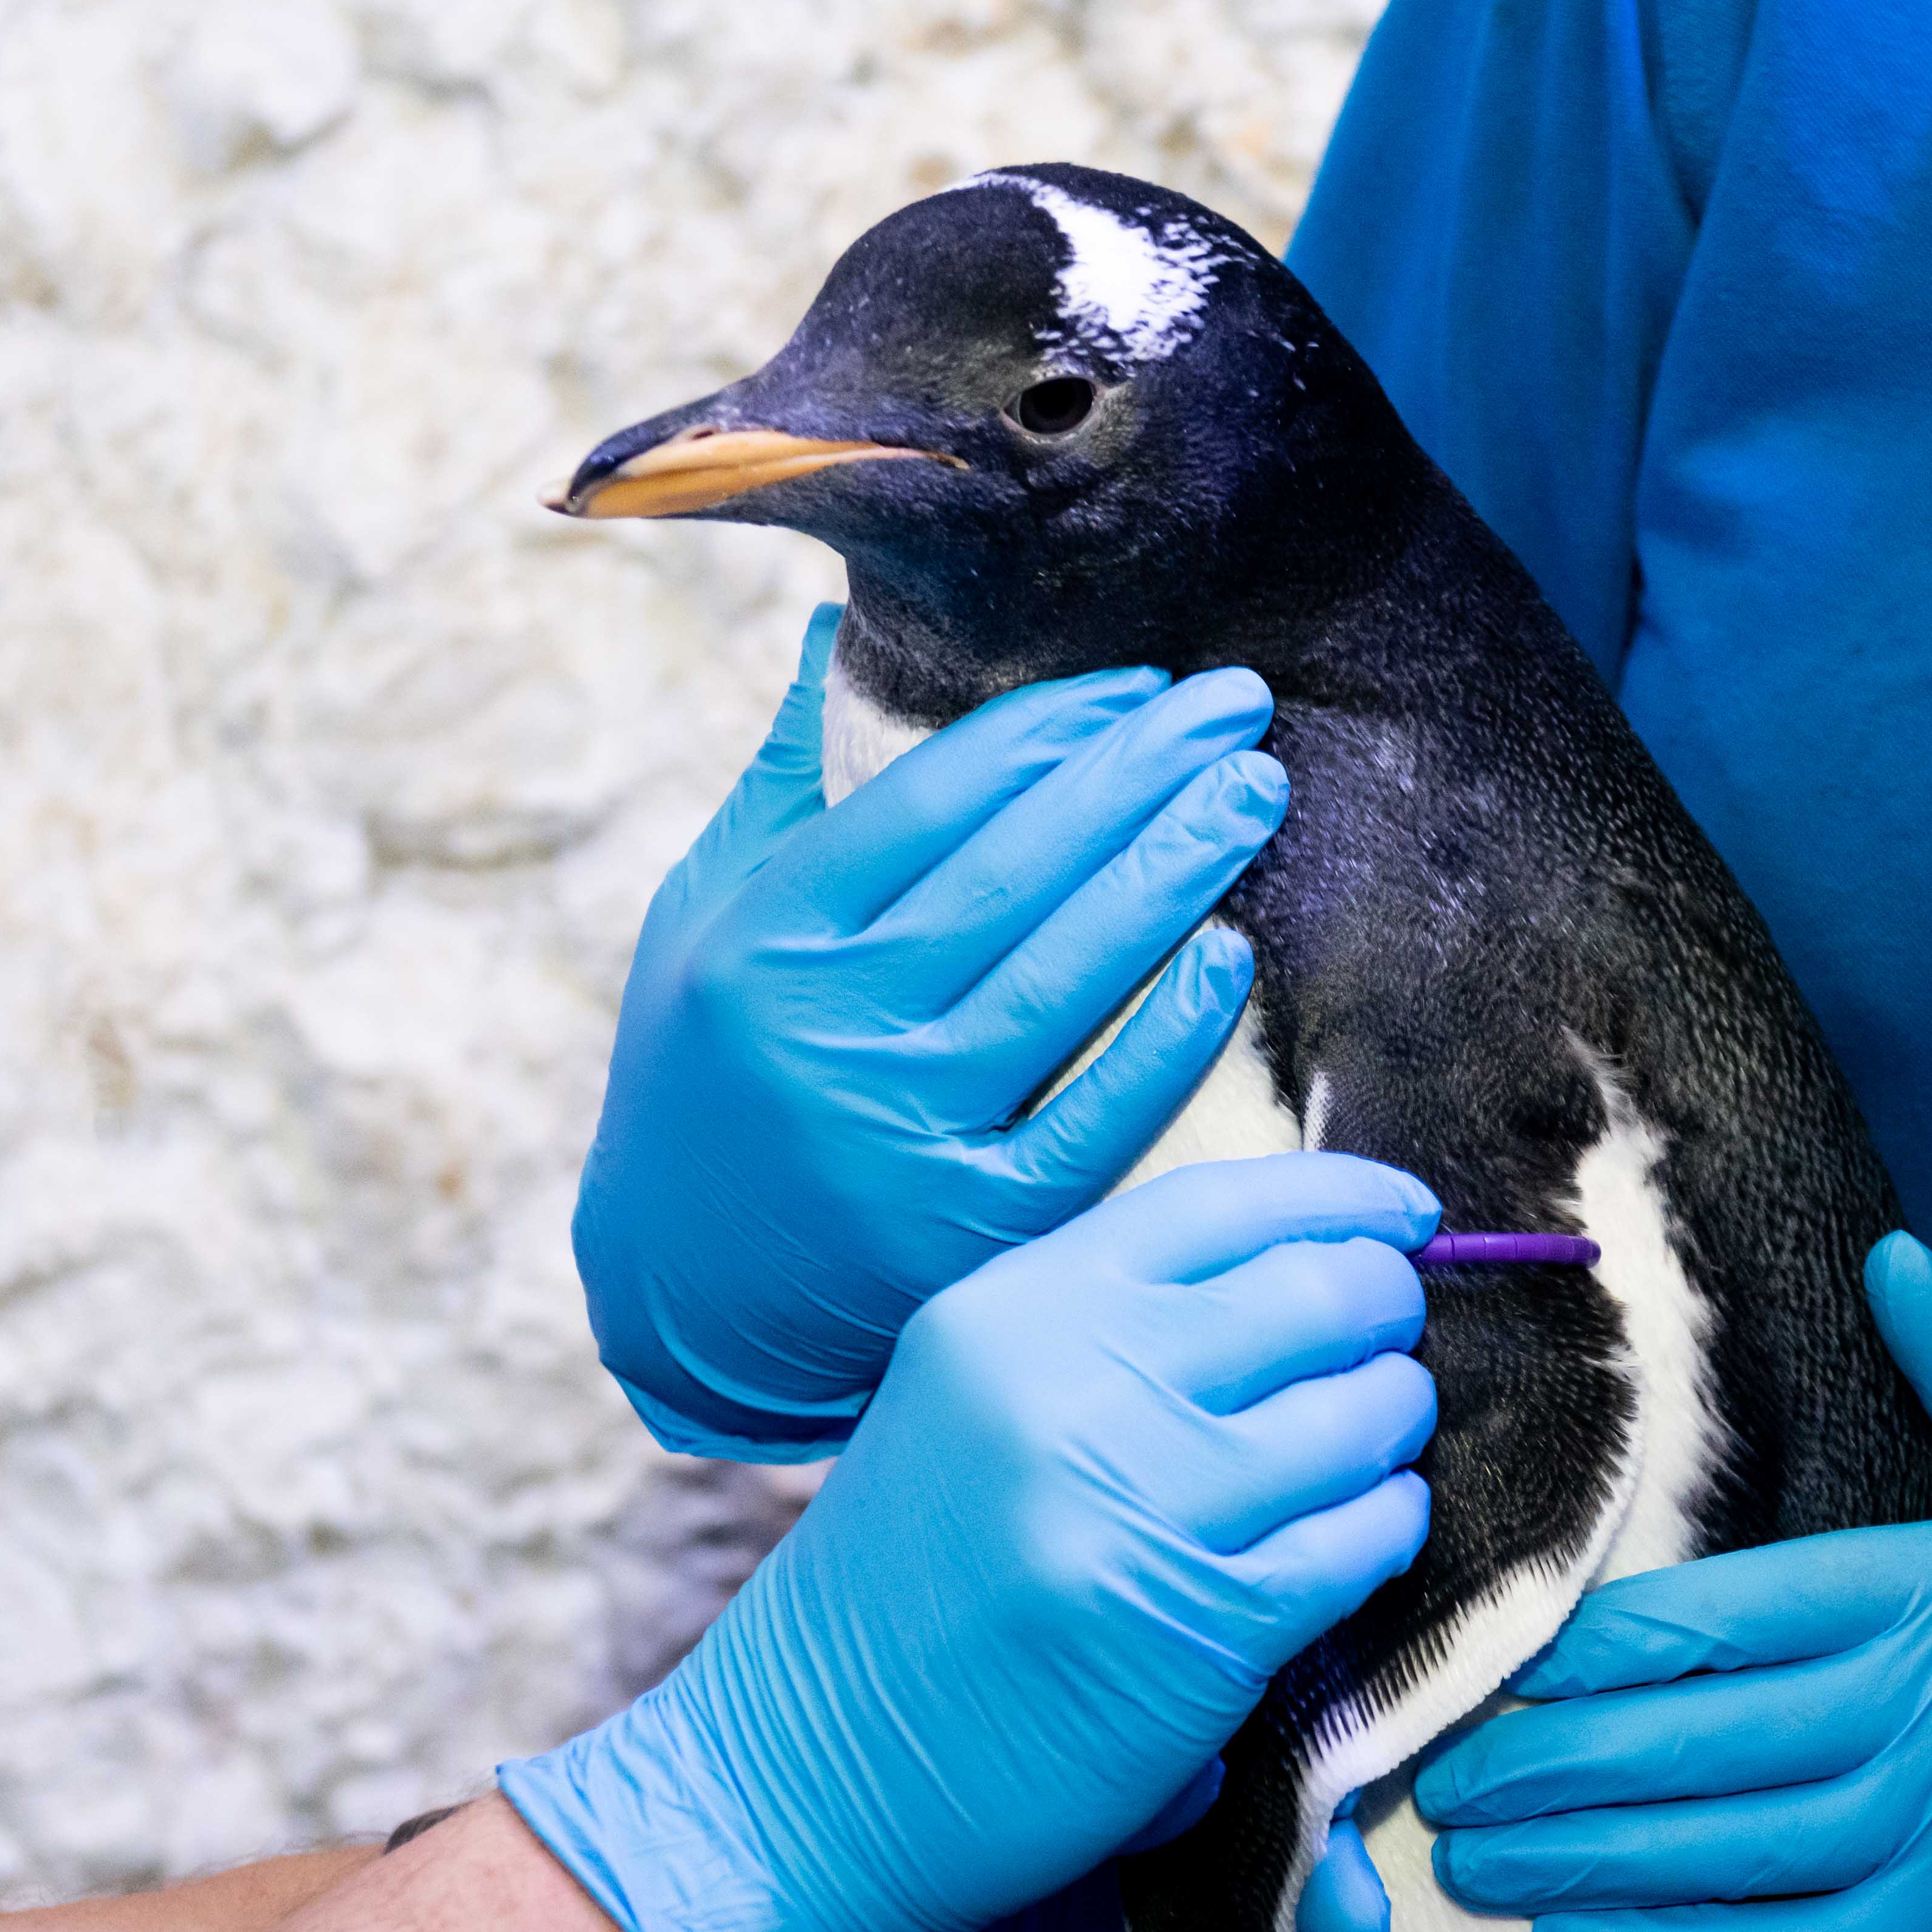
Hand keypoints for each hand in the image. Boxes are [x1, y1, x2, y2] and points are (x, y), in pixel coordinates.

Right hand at [510, 1156, 1437, 1931]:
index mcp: (1006, 1310)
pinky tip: (1360, 1538)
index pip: (1223, 1204)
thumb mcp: (965, 1403)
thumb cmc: (902, 1593)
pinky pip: (1361, 1541)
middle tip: (1388, 1344)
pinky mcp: (1199, 1629)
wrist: (805, 1780)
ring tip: (1369, 1449)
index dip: (1344, 1200)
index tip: (1405, 1217)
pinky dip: (1385, 1529)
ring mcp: (1136, 1506)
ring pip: (1362, 1416)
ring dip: (1393, 1426)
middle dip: (1383, 1313)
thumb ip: (1104, 1327)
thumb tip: (1299, 1262)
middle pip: (1318, 1294)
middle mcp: (1069, 1386)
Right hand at [576, 640, 1290, 1454]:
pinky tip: (1228, 960)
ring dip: (1172, 877)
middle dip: (1137, 780)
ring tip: (1254, 795)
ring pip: (1063, 983)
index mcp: (767, 937)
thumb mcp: (699, 926)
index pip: (930, 803)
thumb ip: (780, 786)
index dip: (1047, 735)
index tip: (1140, 688)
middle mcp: (828, 1029)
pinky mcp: (967, 1234)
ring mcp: (900, 1135)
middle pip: (1012, 876)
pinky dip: (1163, 1040)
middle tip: (1236, 711)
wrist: (677, 1298)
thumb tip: (835, 633)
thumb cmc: (704, 1079)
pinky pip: (1092, 1121)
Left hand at [1418, 1237, 1931, 1931]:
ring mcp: (1923, 1827)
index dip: (1592, 1653)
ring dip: (1577, 1860)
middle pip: (1692, 1741)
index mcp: (1920, 1591)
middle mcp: (1915, 1709)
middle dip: (1547, 1767)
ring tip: (1467, 1862)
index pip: (1718, 1620)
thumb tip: (1897, 1257)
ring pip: (1716, 1848)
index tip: (1494, 1668)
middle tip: (1434, 1778)